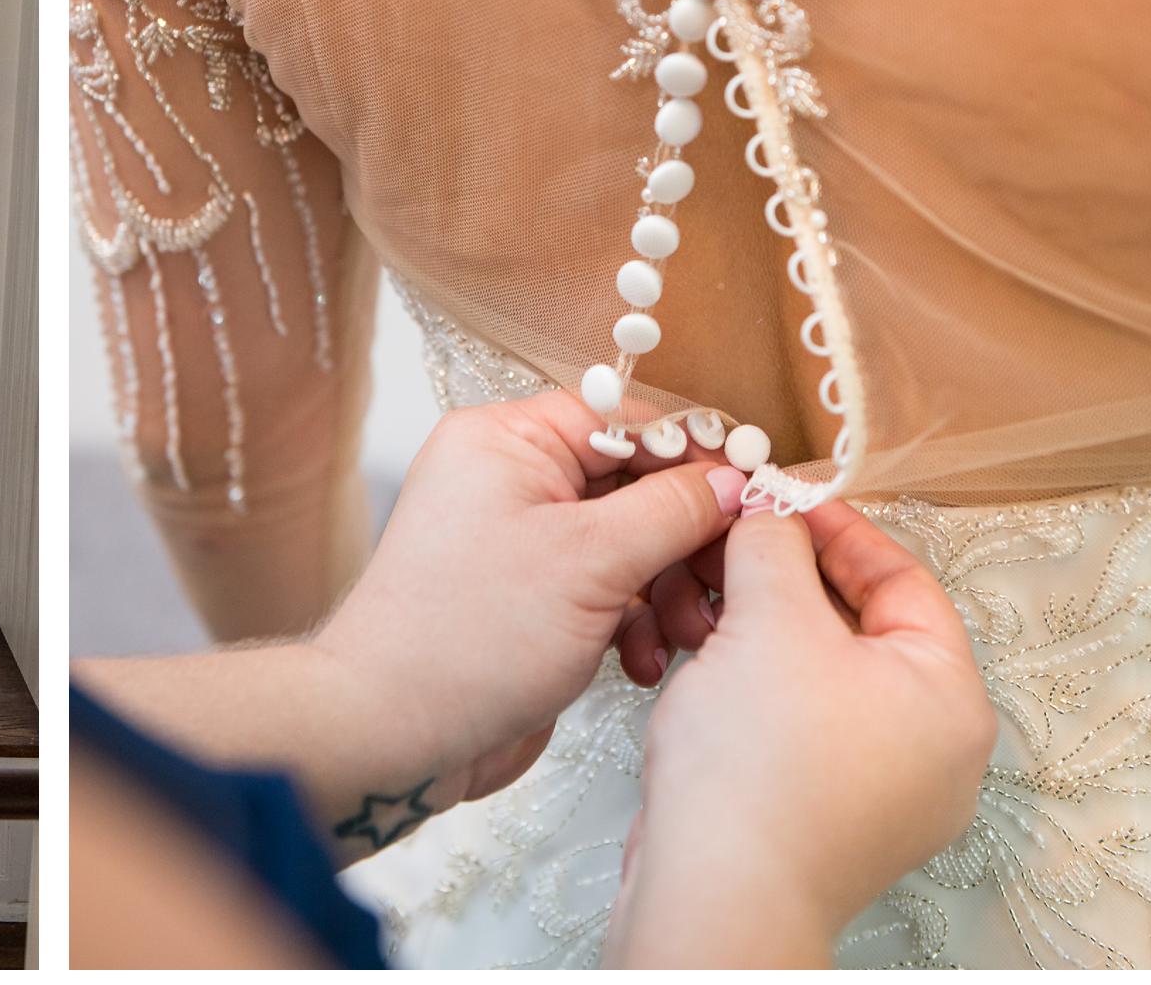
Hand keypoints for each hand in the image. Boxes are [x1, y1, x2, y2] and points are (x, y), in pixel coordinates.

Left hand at [307, 391, 746, 814]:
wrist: (397, 732)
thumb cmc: (471, 634)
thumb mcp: (590, 560)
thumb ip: (670, 510)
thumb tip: (731, 481)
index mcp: (506, 441)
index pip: (621, 418)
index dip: (691, 453)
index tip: (752, 489)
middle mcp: (509, 480)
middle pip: (632, 482)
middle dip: (685, 537)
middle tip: (726, 581)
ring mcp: (520, 542)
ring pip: (629, 542)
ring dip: (668, 589)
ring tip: (683, 634)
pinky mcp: (533, 600)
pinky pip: (608, 590)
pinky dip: (636, 621)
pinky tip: (641, 662)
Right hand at [604, 501, 996, 966]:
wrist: (716, 890)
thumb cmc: (762, 763)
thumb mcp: (769, 618)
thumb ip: (772, 545)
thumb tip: (769, 512)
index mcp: (951, 698)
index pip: (903, 579)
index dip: (834, 527)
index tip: (775, 499)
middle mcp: (934, 750)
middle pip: (860, 627)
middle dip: (786, 579)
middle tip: (731, 544)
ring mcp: (883, 791)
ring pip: (820, 674)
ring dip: (759, 629)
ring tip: (701, 605)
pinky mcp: (825, 815)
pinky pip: (797, 723)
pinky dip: (752, 684)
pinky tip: (700, 667)